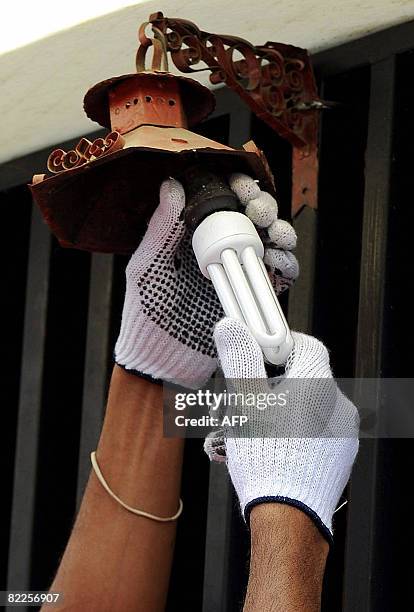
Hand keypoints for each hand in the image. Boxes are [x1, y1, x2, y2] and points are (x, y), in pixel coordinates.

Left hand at [115, 174, 298, 387]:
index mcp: (193, 238)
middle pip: (251, 217)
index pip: (221, 203)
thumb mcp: (148, 265)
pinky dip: (286, 264)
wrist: (161, 359)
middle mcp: (219, 250)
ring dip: (280, 231)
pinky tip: (279, 260)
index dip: (235, 188)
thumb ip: (161, 228)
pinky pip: (277, 277)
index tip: (239, 184)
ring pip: (270, 243)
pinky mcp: (253, 296)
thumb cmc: (146, 313)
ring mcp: (238, 273)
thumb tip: (171, 186)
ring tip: (276, 233)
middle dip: (262, 205)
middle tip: (258, 209)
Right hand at [204, 318, 358, 538]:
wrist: (289, 515)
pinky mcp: (341, 454)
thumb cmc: (266, 456)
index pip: (306, 344)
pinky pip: (317, 431)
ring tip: (251, 430)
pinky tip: (271, 447)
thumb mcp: (245, 400)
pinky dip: (295, 431)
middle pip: (303, 377)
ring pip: (308, 406)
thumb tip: (231, 327)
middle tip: (246, 400)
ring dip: (281, 410)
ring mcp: (343, 431)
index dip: (280, 346)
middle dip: (272, 385)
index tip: (260, 353)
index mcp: (318, 382)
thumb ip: (240, 358)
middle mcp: (338, 402)